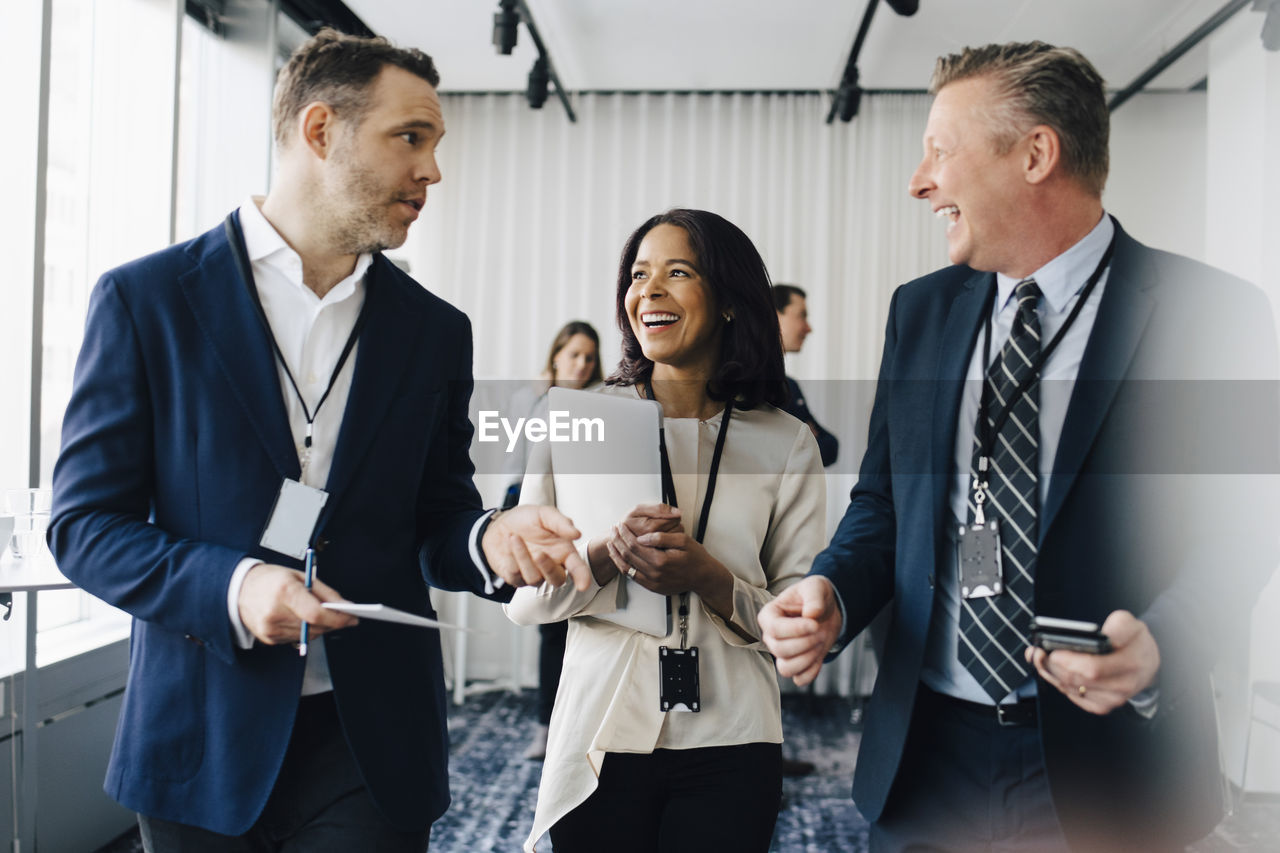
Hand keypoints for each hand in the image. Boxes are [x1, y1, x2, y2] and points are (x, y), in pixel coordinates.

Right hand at [237, 563, 356, 645]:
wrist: (238, 589)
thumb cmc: (271, 579)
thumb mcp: (300, 576)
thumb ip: (325, 592)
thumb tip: (346, 606)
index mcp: (284, 591)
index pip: (316, 613)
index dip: (337, 618)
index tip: (352, 618)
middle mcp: (274, 612)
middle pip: (314, 626)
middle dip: (334, 623)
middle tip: (344, 616)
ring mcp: (269, 628)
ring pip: (308, 635)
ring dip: (321, 627)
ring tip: (322, 614)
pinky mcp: (268, 638)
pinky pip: (297, 639)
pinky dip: (306, 631)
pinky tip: (303, 619)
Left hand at [482, 505, 589, 590]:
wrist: (500, 524)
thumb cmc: (526, 520)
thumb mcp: (544, 514)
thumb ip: (561, 523)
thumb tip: (577, 533)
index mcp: (563, 551)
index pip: (577, 568)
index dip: (582, 577)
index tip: (583, 585)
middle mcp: (550, 566)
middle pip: (557, 580)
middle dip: (548, 568)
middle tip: (539, 553)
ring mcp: (533, 574)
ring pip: (534, 578)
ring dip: (523, 557)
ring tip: (514, 537)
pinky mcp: (515, 578)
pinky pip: (515, 575)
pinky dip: (510, 557)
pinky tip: (508, 543)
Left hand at [607, 523, 714, 597]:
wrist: (703, 577)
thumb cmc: (695, 557)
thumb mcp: (683, 541)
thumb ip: (661, 537)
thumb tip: (642, 537)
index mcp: (661, 560)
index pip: (635, 545)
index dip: (625, 534)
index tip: (621, 524)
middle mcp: (654, 573)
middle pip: (628, 555)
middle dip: (618, 541)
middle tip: (613, 530)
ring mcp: (652, 582)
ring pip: (627, 567)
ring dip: (616, 554)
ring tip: (611, 542)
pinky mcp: (652, 587)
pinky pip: (632, 577)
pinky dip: (623, 566)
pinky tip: (619, 558)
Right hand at [760, 576, 842, 686]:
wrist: (827, 611)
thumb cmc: (815, 596)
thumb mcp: (815, 587)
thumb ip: (813, 597)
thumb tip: (811, 615)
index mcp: (769, 616)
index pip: (774, 629)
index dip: (796, 630)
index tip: (814, 624)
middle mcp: (771, 637)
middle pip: (780, 650)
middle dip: (806, 642)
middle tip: (820, 630)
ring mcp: (782, 654)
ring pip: (786, 669)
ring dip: (808, 658)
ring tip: (819, 642)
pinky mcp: (796, 666)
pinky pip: (800, 679)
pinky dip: (812, 670)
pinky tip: (819, 654)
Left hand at [1025, 609, 1160, 714]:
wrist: (1146, 663)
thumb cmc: (1135, 642)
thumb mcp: (1132, 624)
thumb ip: (1118, 625)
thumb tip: (1100, 634)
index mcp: (1130, 664)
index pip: (1093, 669)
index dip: (1068, 661)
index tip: (1052, 651)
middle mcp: (1122, 686)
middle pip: (1077, 679)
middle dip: (1052, 665)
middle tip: (1037, 651)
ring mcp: (1112, 700)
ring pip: (1071, 688)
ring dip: (1050, 673)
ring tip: (1037, 657)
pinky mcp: (1102, 706)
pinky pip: (1073, 696)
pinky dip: (1058, 682)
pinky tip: (1050, 669)